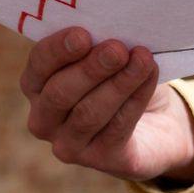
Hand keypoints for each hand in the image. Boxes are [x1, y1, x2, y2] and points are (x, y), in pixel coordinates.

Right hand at [20, 27, 193, 182]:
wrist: (156, 121)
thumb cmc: (121, 77)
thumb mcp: (108, 56)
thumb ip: (100, 44)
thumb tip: (111, 32)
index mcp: (37, 86)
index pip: (38, 66)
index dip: (57, 50)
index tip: (83, 34)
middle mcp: (43, 119)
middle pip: (59, 94)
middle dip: (90, 69)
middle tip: (117, 49)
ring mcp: (68, 145)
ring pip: (88, 113)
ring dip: (118, 83)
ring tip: (143, 59)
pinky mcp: (101, 160)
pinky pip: (117, 128)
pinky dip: (136, 98)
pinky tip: (150, 76)